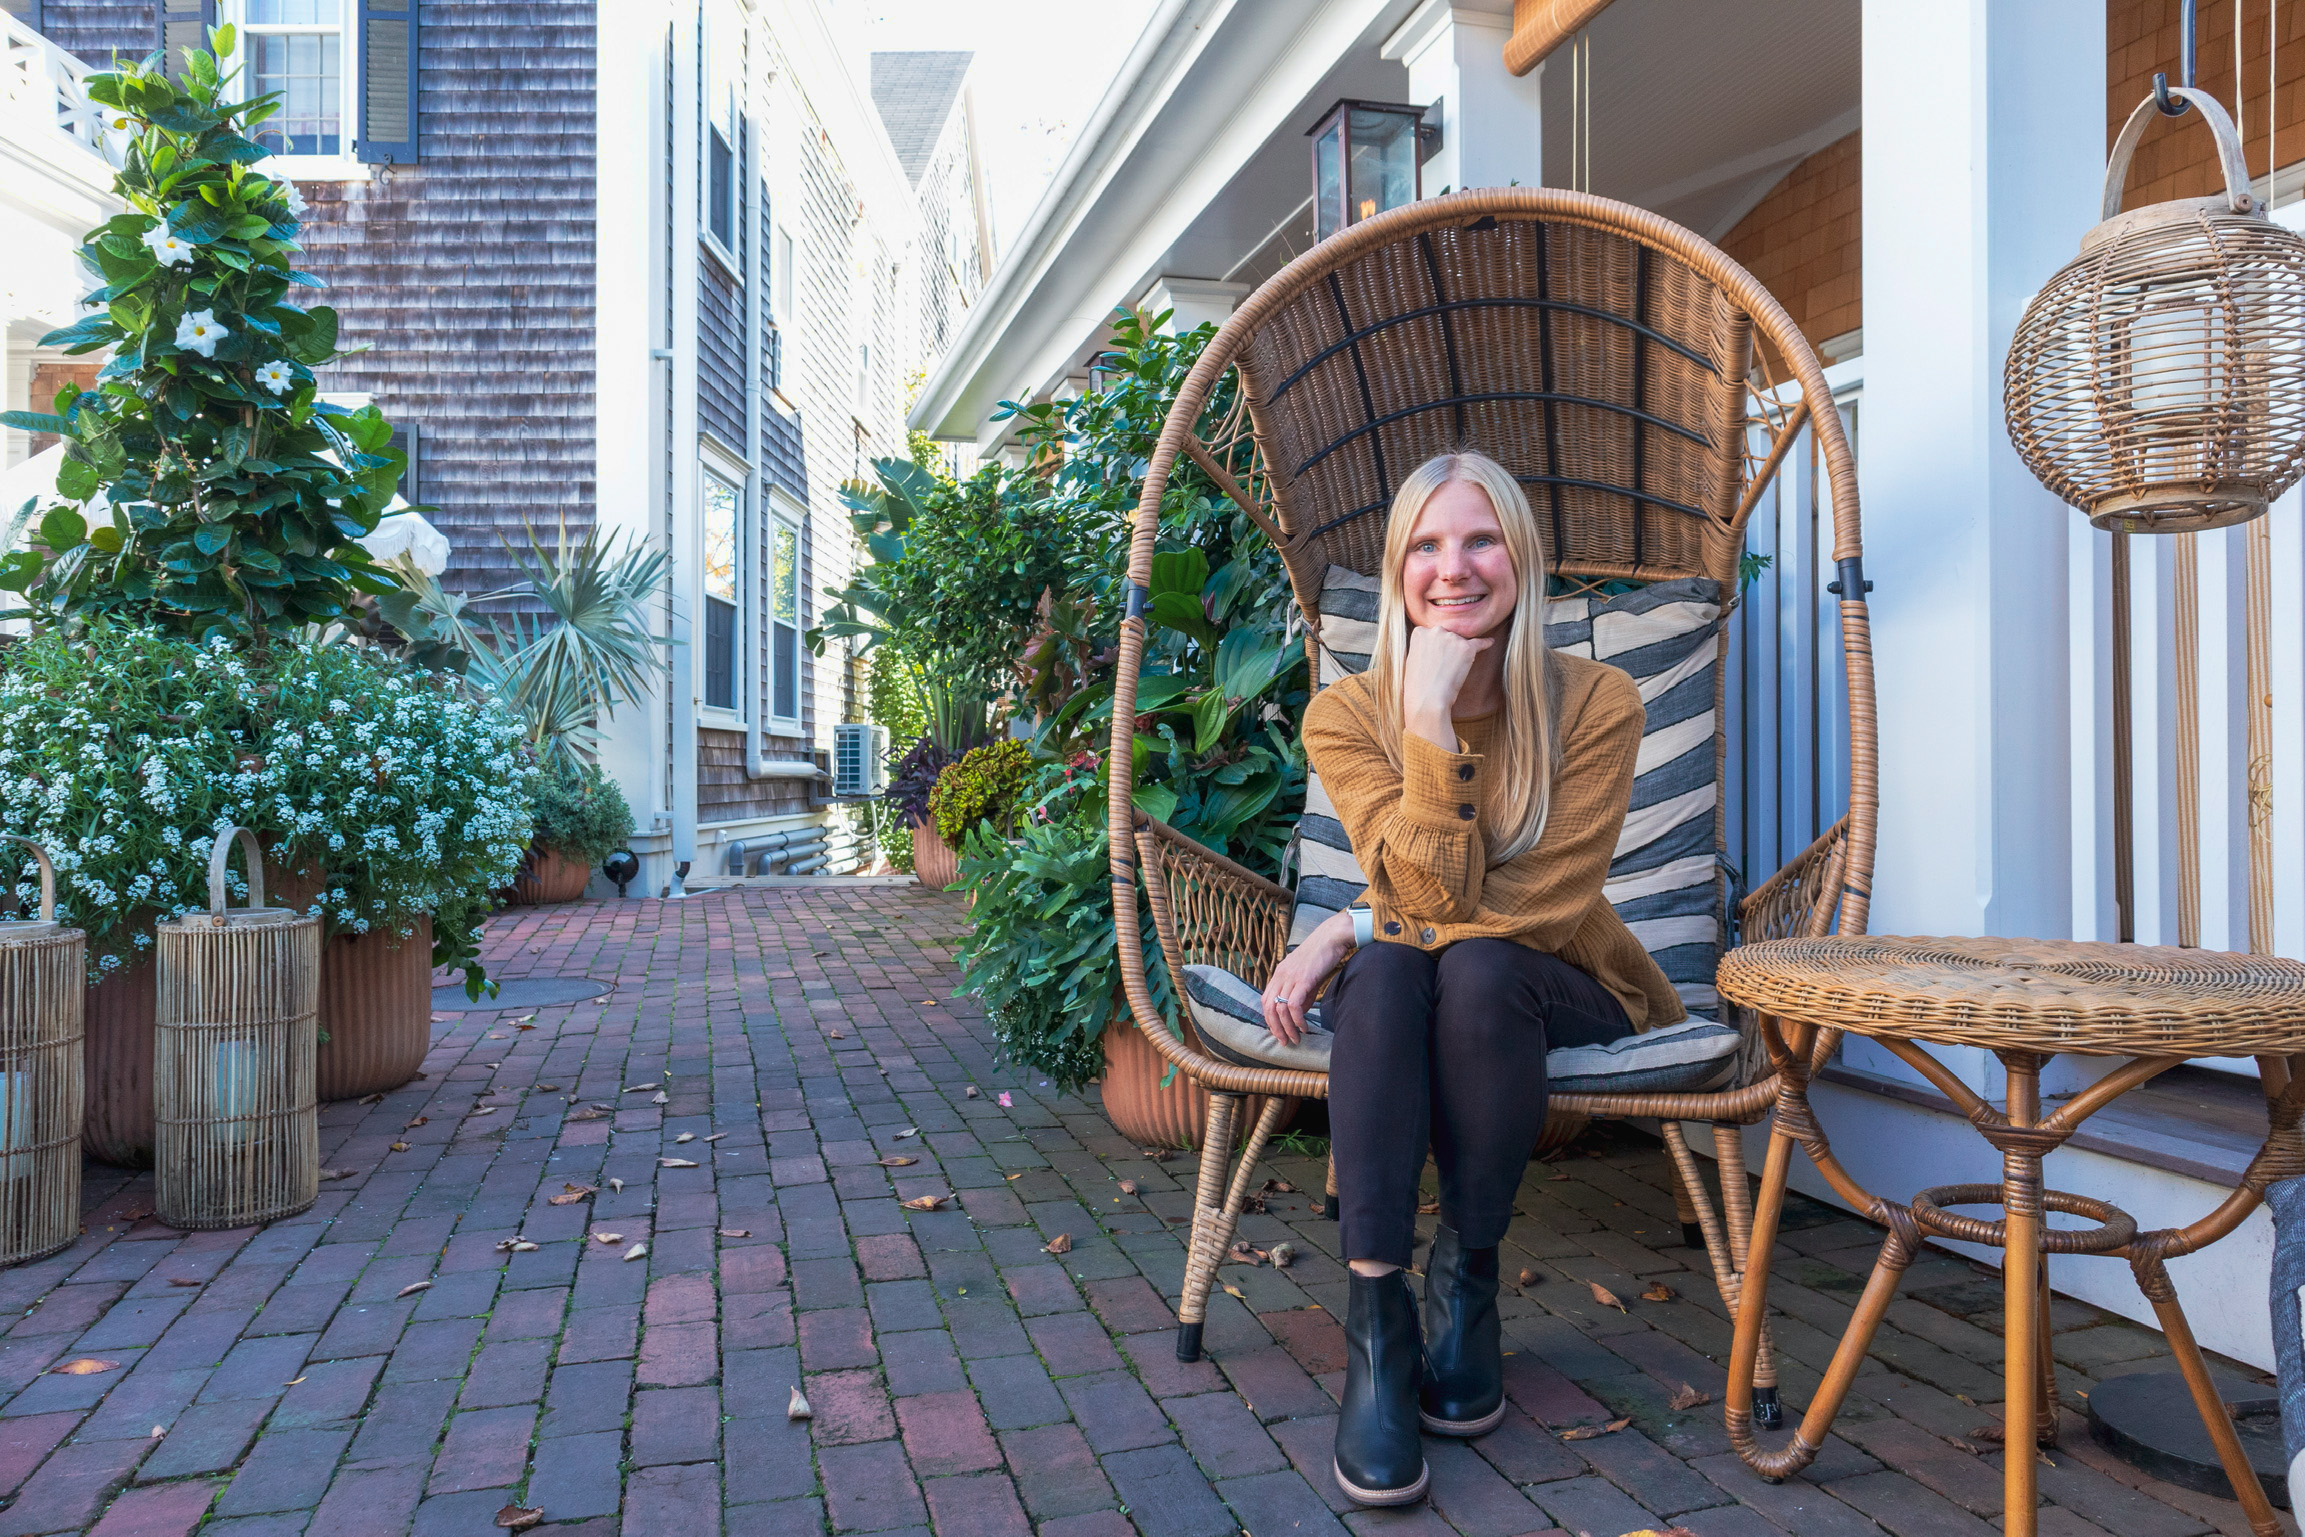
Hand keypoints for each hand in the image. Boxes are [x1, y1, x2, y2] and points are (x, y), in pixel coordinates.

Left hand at [1262, 909, 1354, 1044]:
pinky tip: (1304, 1027)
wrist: (1332, 937)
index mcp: (1279, 974)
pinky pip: (1294, 1005)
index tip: (1279, 1032)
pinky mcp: (1303, 979)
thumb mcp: (1308, 977)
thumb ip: (1302, 995)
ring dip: (1287, 1028)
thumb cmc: (1322, 956)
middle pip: (1268, 1007)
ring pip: (1280, 1009)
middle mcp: (1280, 975)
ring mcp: (1290, 977)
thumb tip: (1299, 1014)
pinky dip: (1297, 1020)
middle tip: (1284, 1041)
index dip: (1269, 1019)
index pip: (1266, 1000)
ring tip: (1296, 1038)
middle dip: (1275, 1028)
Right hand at [1401, 625, 1492, 747]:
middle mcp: (1436, 631)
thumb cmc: (1417, 685)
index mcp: (1420, 632)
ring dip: (1459, 654)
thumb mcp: (1412, 659)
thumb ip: (1423, 647)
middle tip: (1442, 668)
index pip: (1433, 634)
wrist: (1427, 699)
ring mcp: (1452, 638)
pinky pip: (1479, 643)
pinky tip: (1490, 642)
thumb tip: (1436, 646)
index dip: (1434, 649)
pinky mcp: (1467, 648)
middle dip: (1447, 648)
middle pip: (1447, 635)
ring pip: (1460, 642)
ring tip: (1451, 672)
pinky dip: (1485, 643)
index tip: (1433, 660)